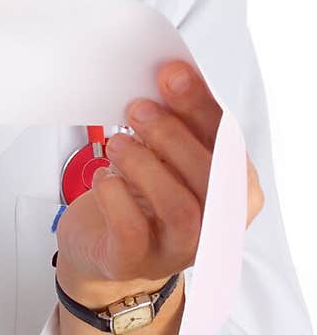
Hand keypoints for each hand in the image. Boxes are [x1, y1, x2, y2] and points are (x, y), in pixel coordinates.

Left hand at [55, 59, 263, 303]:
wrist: (102, 244)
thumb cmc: (142, 192)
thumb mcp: (167, 155)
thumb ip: (178, 122)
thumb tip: (173, 76)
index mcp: (232, 191)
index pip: (230, 146)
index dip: (202, 108)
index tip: (172, 73)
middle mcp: (214, 226)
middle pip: (210, 178)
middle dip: (172, 133)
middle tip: (137, 108)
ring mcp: (176, 251)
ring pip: (179, 208)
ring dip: (144, 163)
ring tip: (117, 144)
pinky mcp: (134, 261)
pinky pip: (132, 229)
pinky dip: (114, 193)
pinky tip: (105, 177)